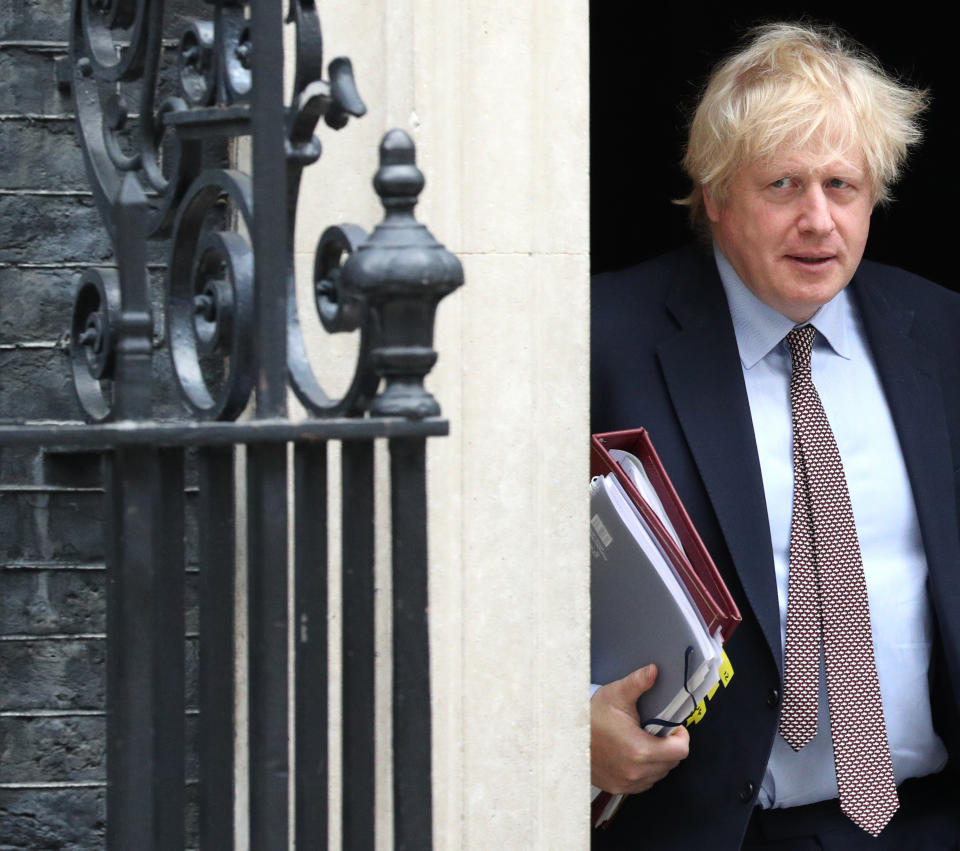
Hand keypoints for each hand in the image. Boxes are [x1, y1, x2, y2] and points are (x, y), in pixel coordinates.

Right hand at [591, 664, 689, 793]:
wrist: (566, 738)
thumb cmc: (591, 717)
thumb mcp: (616, 695)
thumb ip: (638, 683)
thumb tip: (654, 671)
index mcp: (640, 750)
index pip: (680, 751)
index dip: (680, 736)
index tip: (672, 727)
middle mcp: (636, 771)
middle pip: (672, 762)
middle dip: (668, 745)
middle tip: (654, 730)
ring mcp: (628, 782)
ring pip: (659, 773)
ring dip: (657, 758)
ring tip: (642, 741)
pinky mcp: (619, 787)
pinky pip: (644, 782)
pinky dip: (644, 769)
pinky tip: (632, 754)